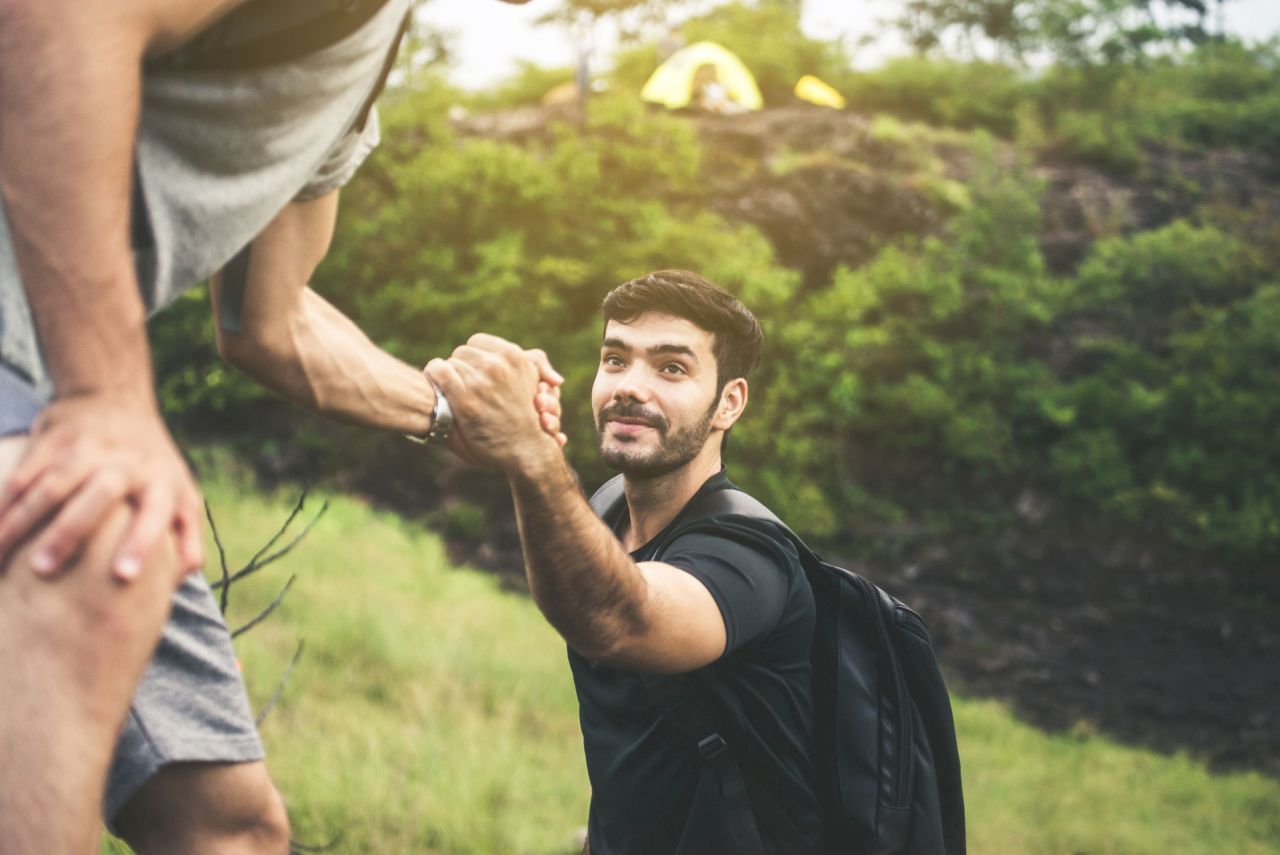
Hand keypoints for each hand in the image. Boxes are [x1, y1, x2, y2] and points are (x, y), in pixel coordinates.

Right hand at [0, 394, 202, 581]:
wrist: (117, 400)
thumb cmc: (153, 466)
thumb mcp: (182, 494)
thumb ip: (188, 536)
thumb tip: (186, 574)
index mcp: (161, 481)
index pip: (154, 513)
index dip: (141, 543)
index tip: (123, 576)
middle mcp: (125, 461)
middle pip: (97, 495)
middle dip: (69, 533)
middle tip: (42, 570)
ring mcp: (86, 446)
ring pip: (50, 486)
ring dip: (22, 522)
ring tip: (0, 557)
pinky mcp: (51, 437)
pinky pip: (22, 475)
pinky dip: (2, 504)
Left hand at [426, 334, 563, 470]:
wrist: (528, 450)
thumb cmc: (530, 418)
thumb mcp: (538, 383)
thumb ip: (535, 362)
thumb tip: (529, 356)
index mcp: (514, 357)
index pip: (479, 342)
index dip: (474, 356)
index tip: (473, 370)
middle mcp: (497, 365)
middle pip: (462, 352)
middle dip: (462, 367)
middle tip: (463, 384)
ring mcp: (481, 382)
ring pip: (450, 363)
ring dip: (449, 376)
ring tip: (452, 391)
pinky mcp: (465, 400)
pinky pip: (439, 372)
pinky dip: (434, 376)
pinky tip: (436, 387)